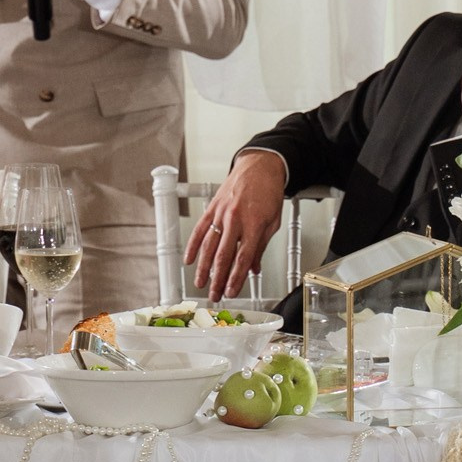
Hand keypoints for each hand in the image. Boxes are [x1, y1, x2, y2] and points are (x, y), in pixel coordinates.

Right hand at [187, 152, 286, 303]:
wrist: (260, 166)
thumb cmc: (269, 193)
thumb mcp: (273, 222)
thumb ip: (261, 246)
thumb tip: (253, 269)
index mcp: (255, 225)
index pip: (243, 259)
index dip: (236, 279)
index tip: (232, 292)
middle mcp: (236, 220)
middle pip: (224, 256)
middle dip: (218, 279)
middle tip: (214, 295)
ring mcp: (222, 213)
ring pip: (209, 246)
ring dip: (203, 268)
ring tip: (200, 284)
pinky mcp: (212, 208)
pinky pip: (200, 230)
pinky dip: (192, 246)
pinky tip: (188, 260)